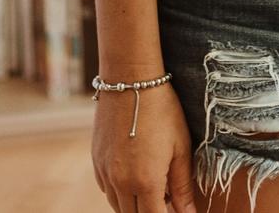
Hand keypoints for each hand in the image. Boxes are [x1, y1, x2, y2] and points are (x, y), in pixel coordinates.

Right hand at [93, 82, 198, 212]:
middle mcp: (120, 182)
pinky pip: (106, 189)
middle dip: (150, 212)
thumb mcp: (180, 148)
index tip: (175, 211)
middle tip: (168, 201)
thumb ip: (182, 187)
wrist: (129, 80)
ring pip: (117, 206)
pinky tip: (136, 177)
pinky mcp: (96, 160)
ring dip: (135, 205)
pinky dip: (120, 192)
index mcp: (145, 182)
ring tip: (156, 188)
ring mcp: (104, 172)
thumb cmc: (162, 111)